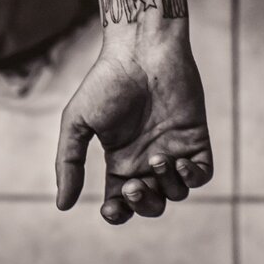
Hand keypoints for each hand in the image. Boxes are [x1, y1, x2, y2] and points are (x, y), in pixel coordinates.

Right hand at [56, 39, 212, 223]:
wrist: (140, 49)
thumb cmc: (106, 81)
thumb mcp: (77, 122)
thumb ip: (69, 162)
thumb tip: (62, 205)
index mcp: (120, 159)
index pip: (121, 201)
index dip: (118, 213)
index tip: (110, 209)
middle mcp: (146, 158)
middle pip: (151, 204)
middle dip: (143, 204)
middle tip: (134, 184)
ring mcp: (173, 148)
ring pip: (176, 192)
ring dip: (167, 186)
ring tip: (157, 158)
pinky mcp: (196, 137)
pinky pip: (201, 174)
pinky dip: (192, 177)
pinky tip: (180, 162)